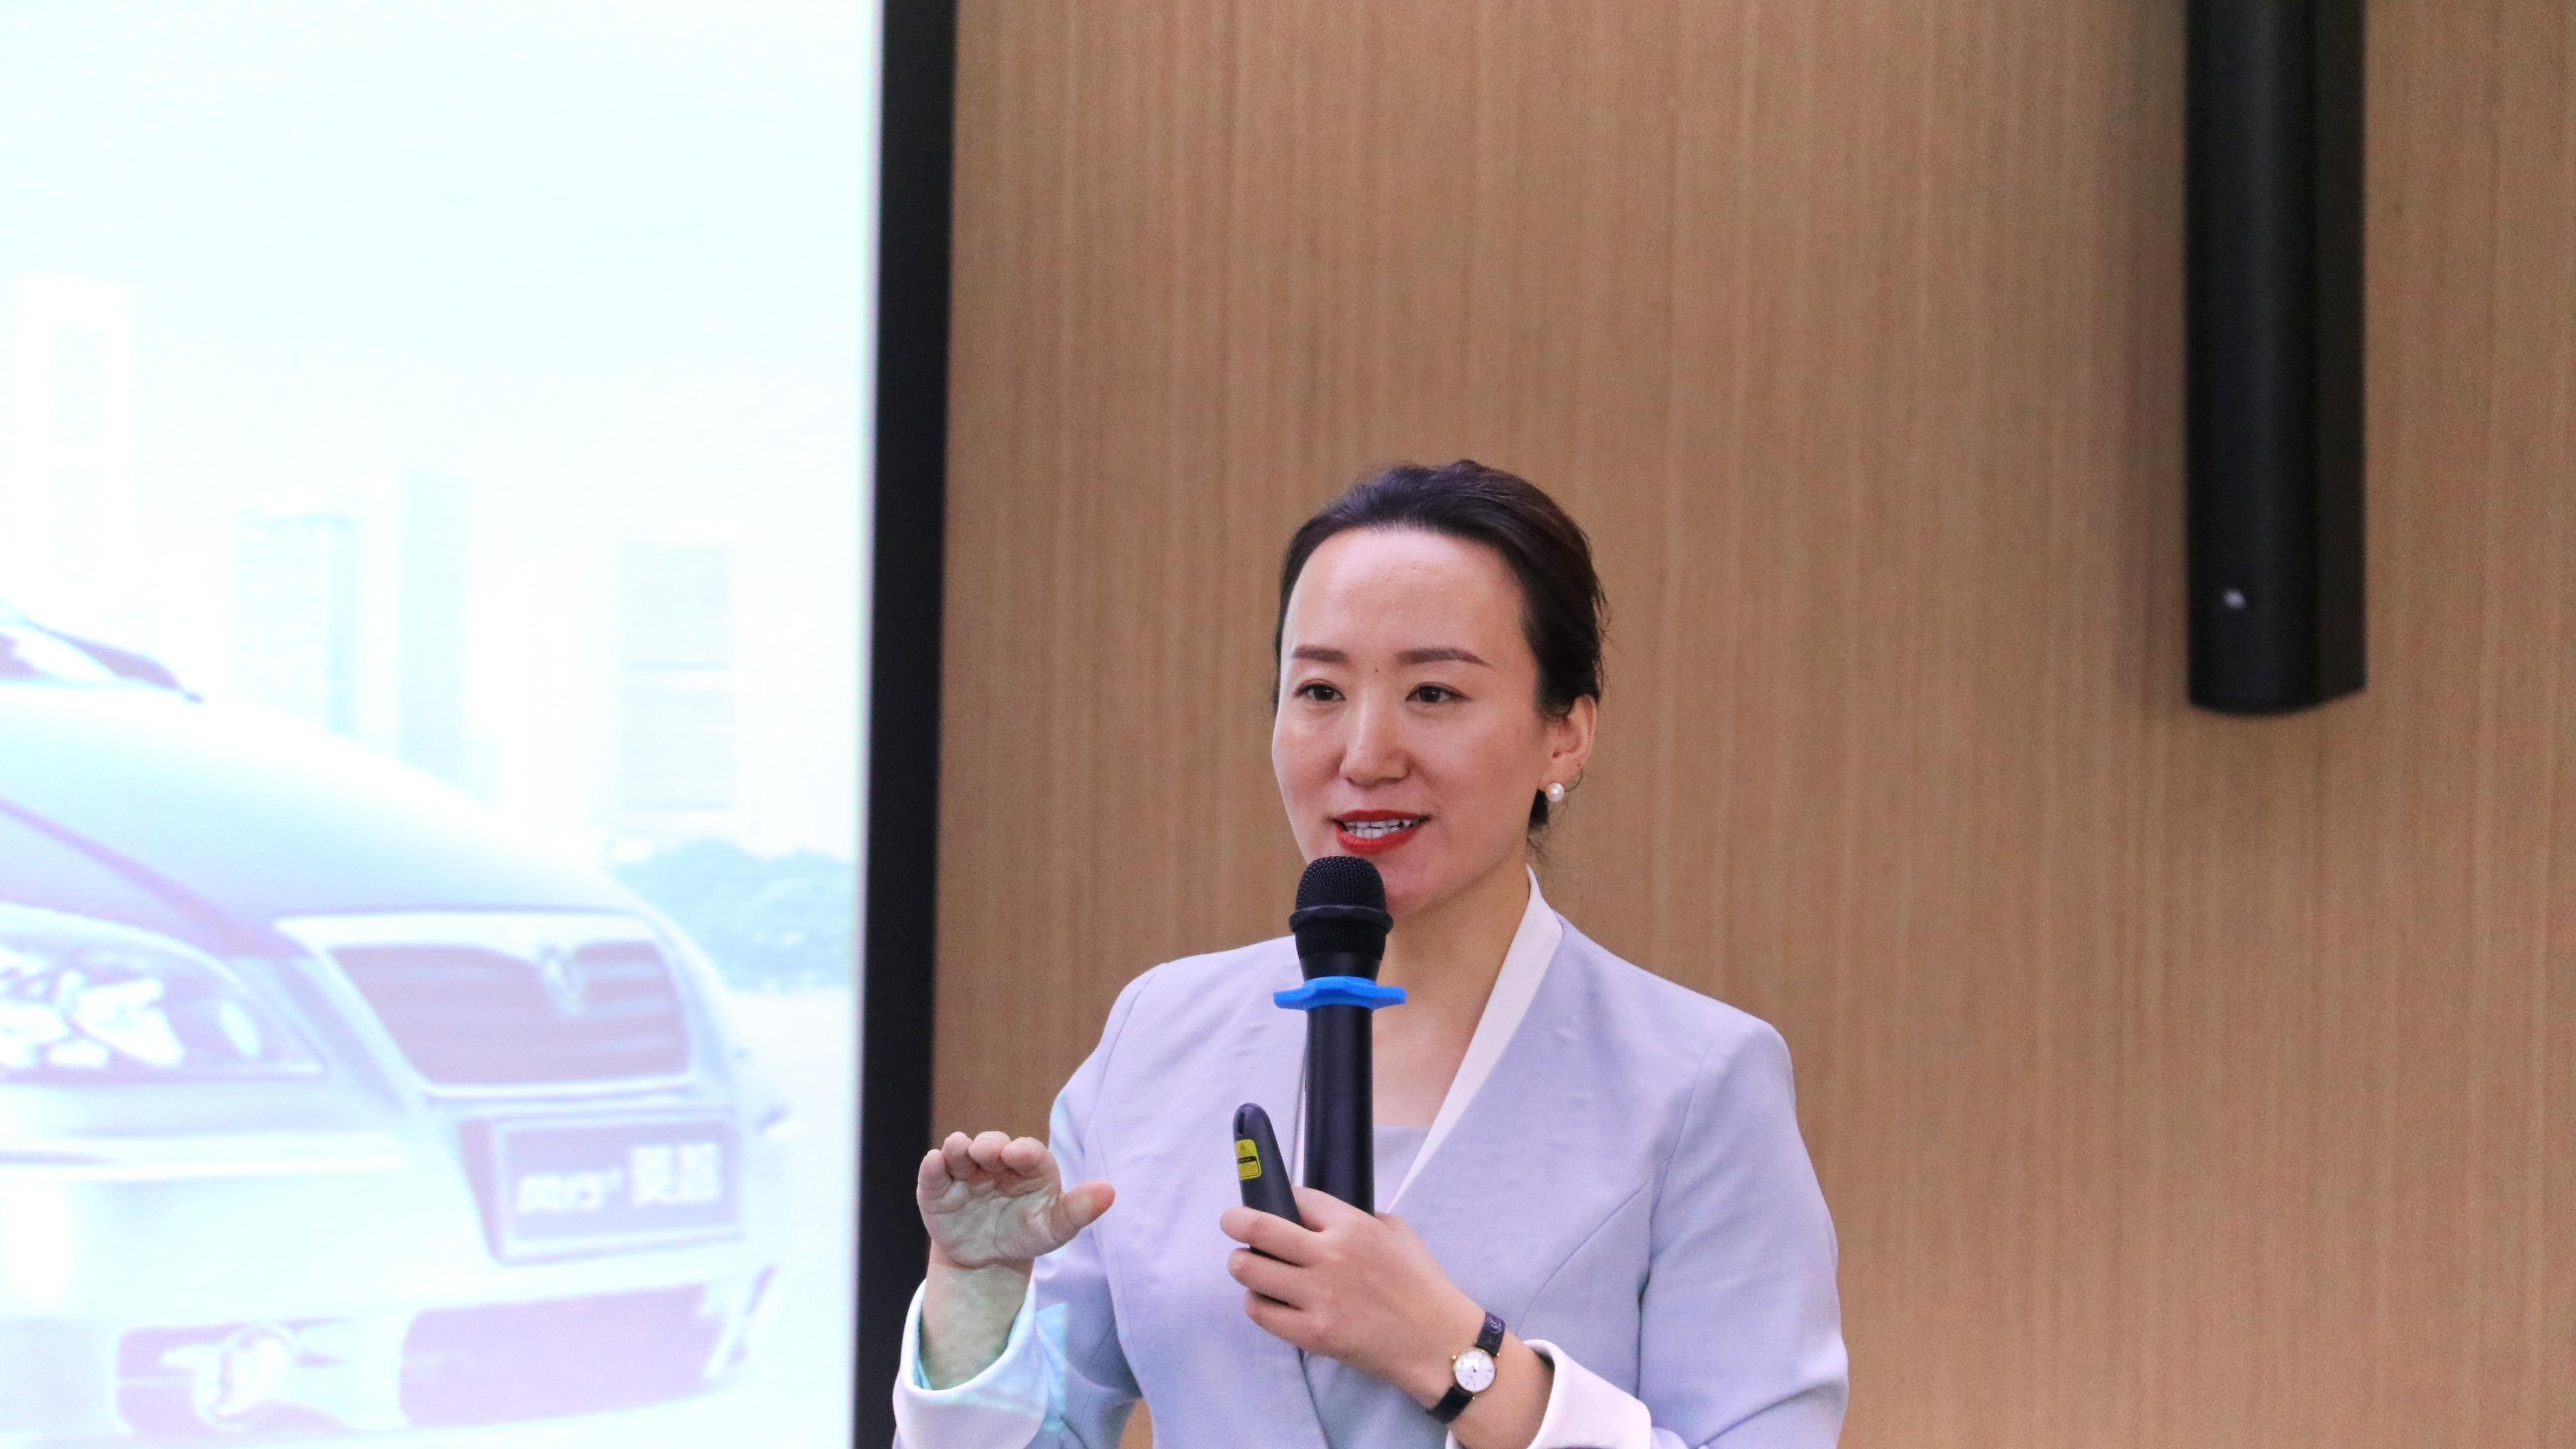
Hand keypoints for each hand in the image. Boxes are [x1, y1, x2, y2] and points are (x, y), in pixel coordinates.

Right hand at [914, 1131, 1113, 1387]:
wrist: (988, 1258)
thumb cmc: (1027, 1233)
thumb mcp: (1054, 1228)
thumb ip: (1079, 1210)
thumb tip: (1110, 1192)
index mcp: (1029, 1166)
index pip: (1028, 1151)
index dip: (1023, 1151)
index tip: (1017, 1154)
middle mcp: (996, 1161)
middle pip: (991, 1144)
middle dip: (989, 1145)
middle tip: (988, 1153)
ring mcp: (965, 1171)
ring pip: (959, 1149)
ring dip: (958, 1147)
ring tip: (959, 1151)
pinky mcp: (937, 1187)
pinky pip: (932, 1172)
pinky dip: (932, 1166)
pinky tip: (934, 1163)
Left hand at [1220, 1186, 1484, 1402]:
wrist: (1438, 1342)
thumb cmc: (1421, 1284)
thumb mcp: (1396, 1231)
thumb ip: (1355, 1217)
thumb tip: (1316, 1214)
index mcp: (1352, 1225)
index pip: (1294, 1198)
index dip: (1278, 1199)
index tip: (1270, 1205)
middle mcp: (1330, 1255)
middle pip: (1257, 1228)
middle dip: (1234, 1221)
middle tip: (1231, 1223)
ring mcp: (1318, 1296)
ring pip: (1250, 1270)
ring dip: (1243, 1265)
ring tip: (1248, 1266)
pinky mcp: (1313, 1333)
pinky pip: (1261, 1312)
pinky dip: (1257, 1303)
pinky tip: (1265, 1300)